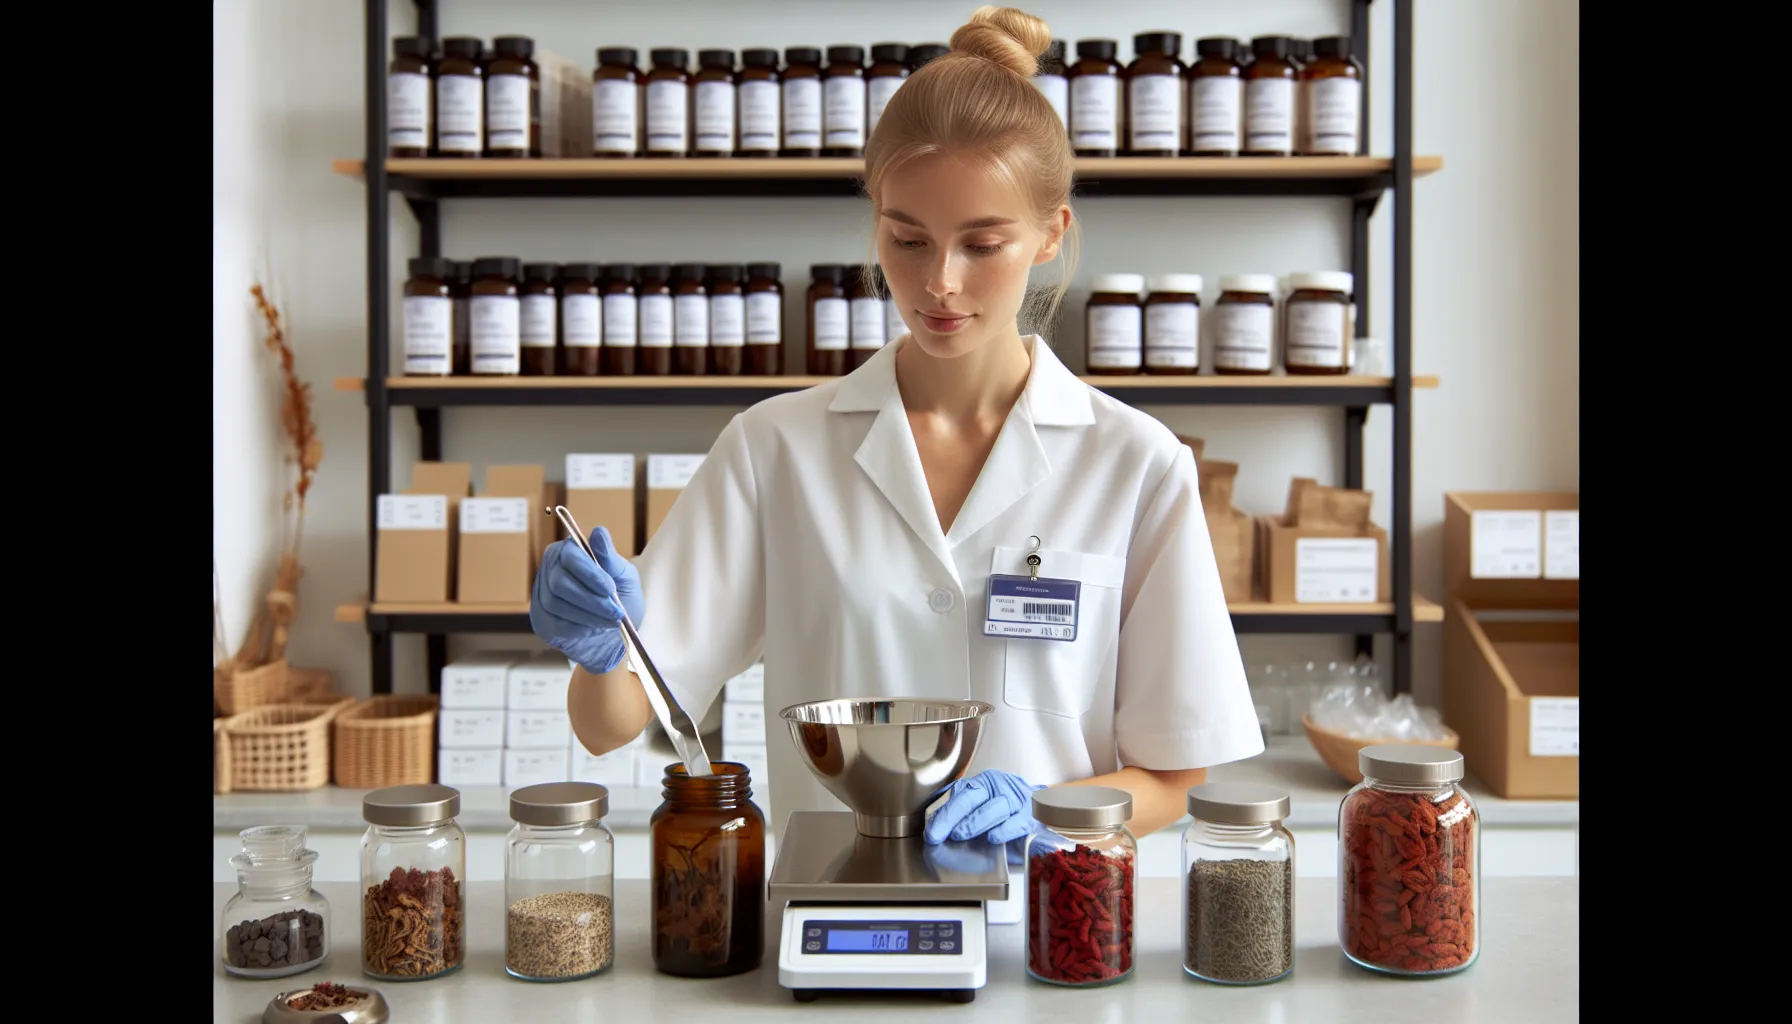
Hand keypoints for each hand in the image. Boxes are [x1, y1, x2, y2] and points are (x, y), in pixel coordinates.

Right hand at [529, 526, 644, 674]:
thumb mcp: (625, 577)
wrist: (616, 637)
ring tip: (610, 621)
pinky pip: (554, 624)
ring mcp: (541, 595)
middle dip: (591, 599)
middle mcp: (551, 570)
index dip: (590, 573)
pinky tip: (594, 629)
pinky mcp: (541, 620)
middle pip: (559, 582)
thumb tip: (598, 532)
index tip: (610, 588)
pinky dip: (578, 628)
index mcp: (570, 552)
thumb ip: (610, 558)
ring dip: (588, 615)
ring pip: (556, 604)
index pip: (570, 555)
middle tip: (615, 612)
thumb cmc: (621, 601)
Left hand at [924, 769, 1042, 845]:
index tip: (932, 833)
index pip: (959, 796)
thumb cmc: (1002, 812)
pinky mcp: (1030, 817)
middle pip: (972, 798)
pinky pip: (1018, 822)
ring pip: (995, 806)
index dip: (944, 815)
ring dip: (976, 821)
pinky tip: (993, 838)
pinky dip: (1006, 830)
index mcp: (981, 784)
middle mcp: (998, 787)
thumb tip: (935, 828)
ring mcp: (1016, 799)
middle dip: (953, 817)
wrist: (1038, 810)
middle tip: (940, 834)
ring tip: (961, 834)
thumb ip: (958, 815)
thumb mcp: (978, 809)